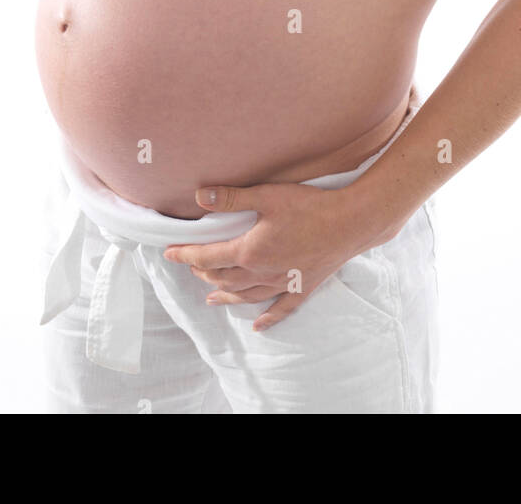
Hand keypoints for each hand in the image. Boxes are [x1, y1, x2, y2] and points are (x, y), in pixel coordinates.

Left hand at [162, 181, 371, 332]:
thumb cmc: (309, 206)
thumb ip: (232, 198)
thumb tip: (200, 196)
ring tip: (211, 298)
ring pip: (247, 296)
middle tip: (192, 267)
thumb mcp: (267, 195)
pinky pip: (280, 309)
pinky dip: (267, 319)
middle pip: (225, 278)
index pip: (209, 256)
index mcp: (250, 251)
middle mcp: (262, 273)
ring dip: (227, 297)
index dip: (187, 254)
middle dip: (204, 272)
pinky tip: (257, 325)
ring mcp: (283, 283)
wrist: (350, 222)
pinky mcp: (302, 287)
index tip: (169, 253)